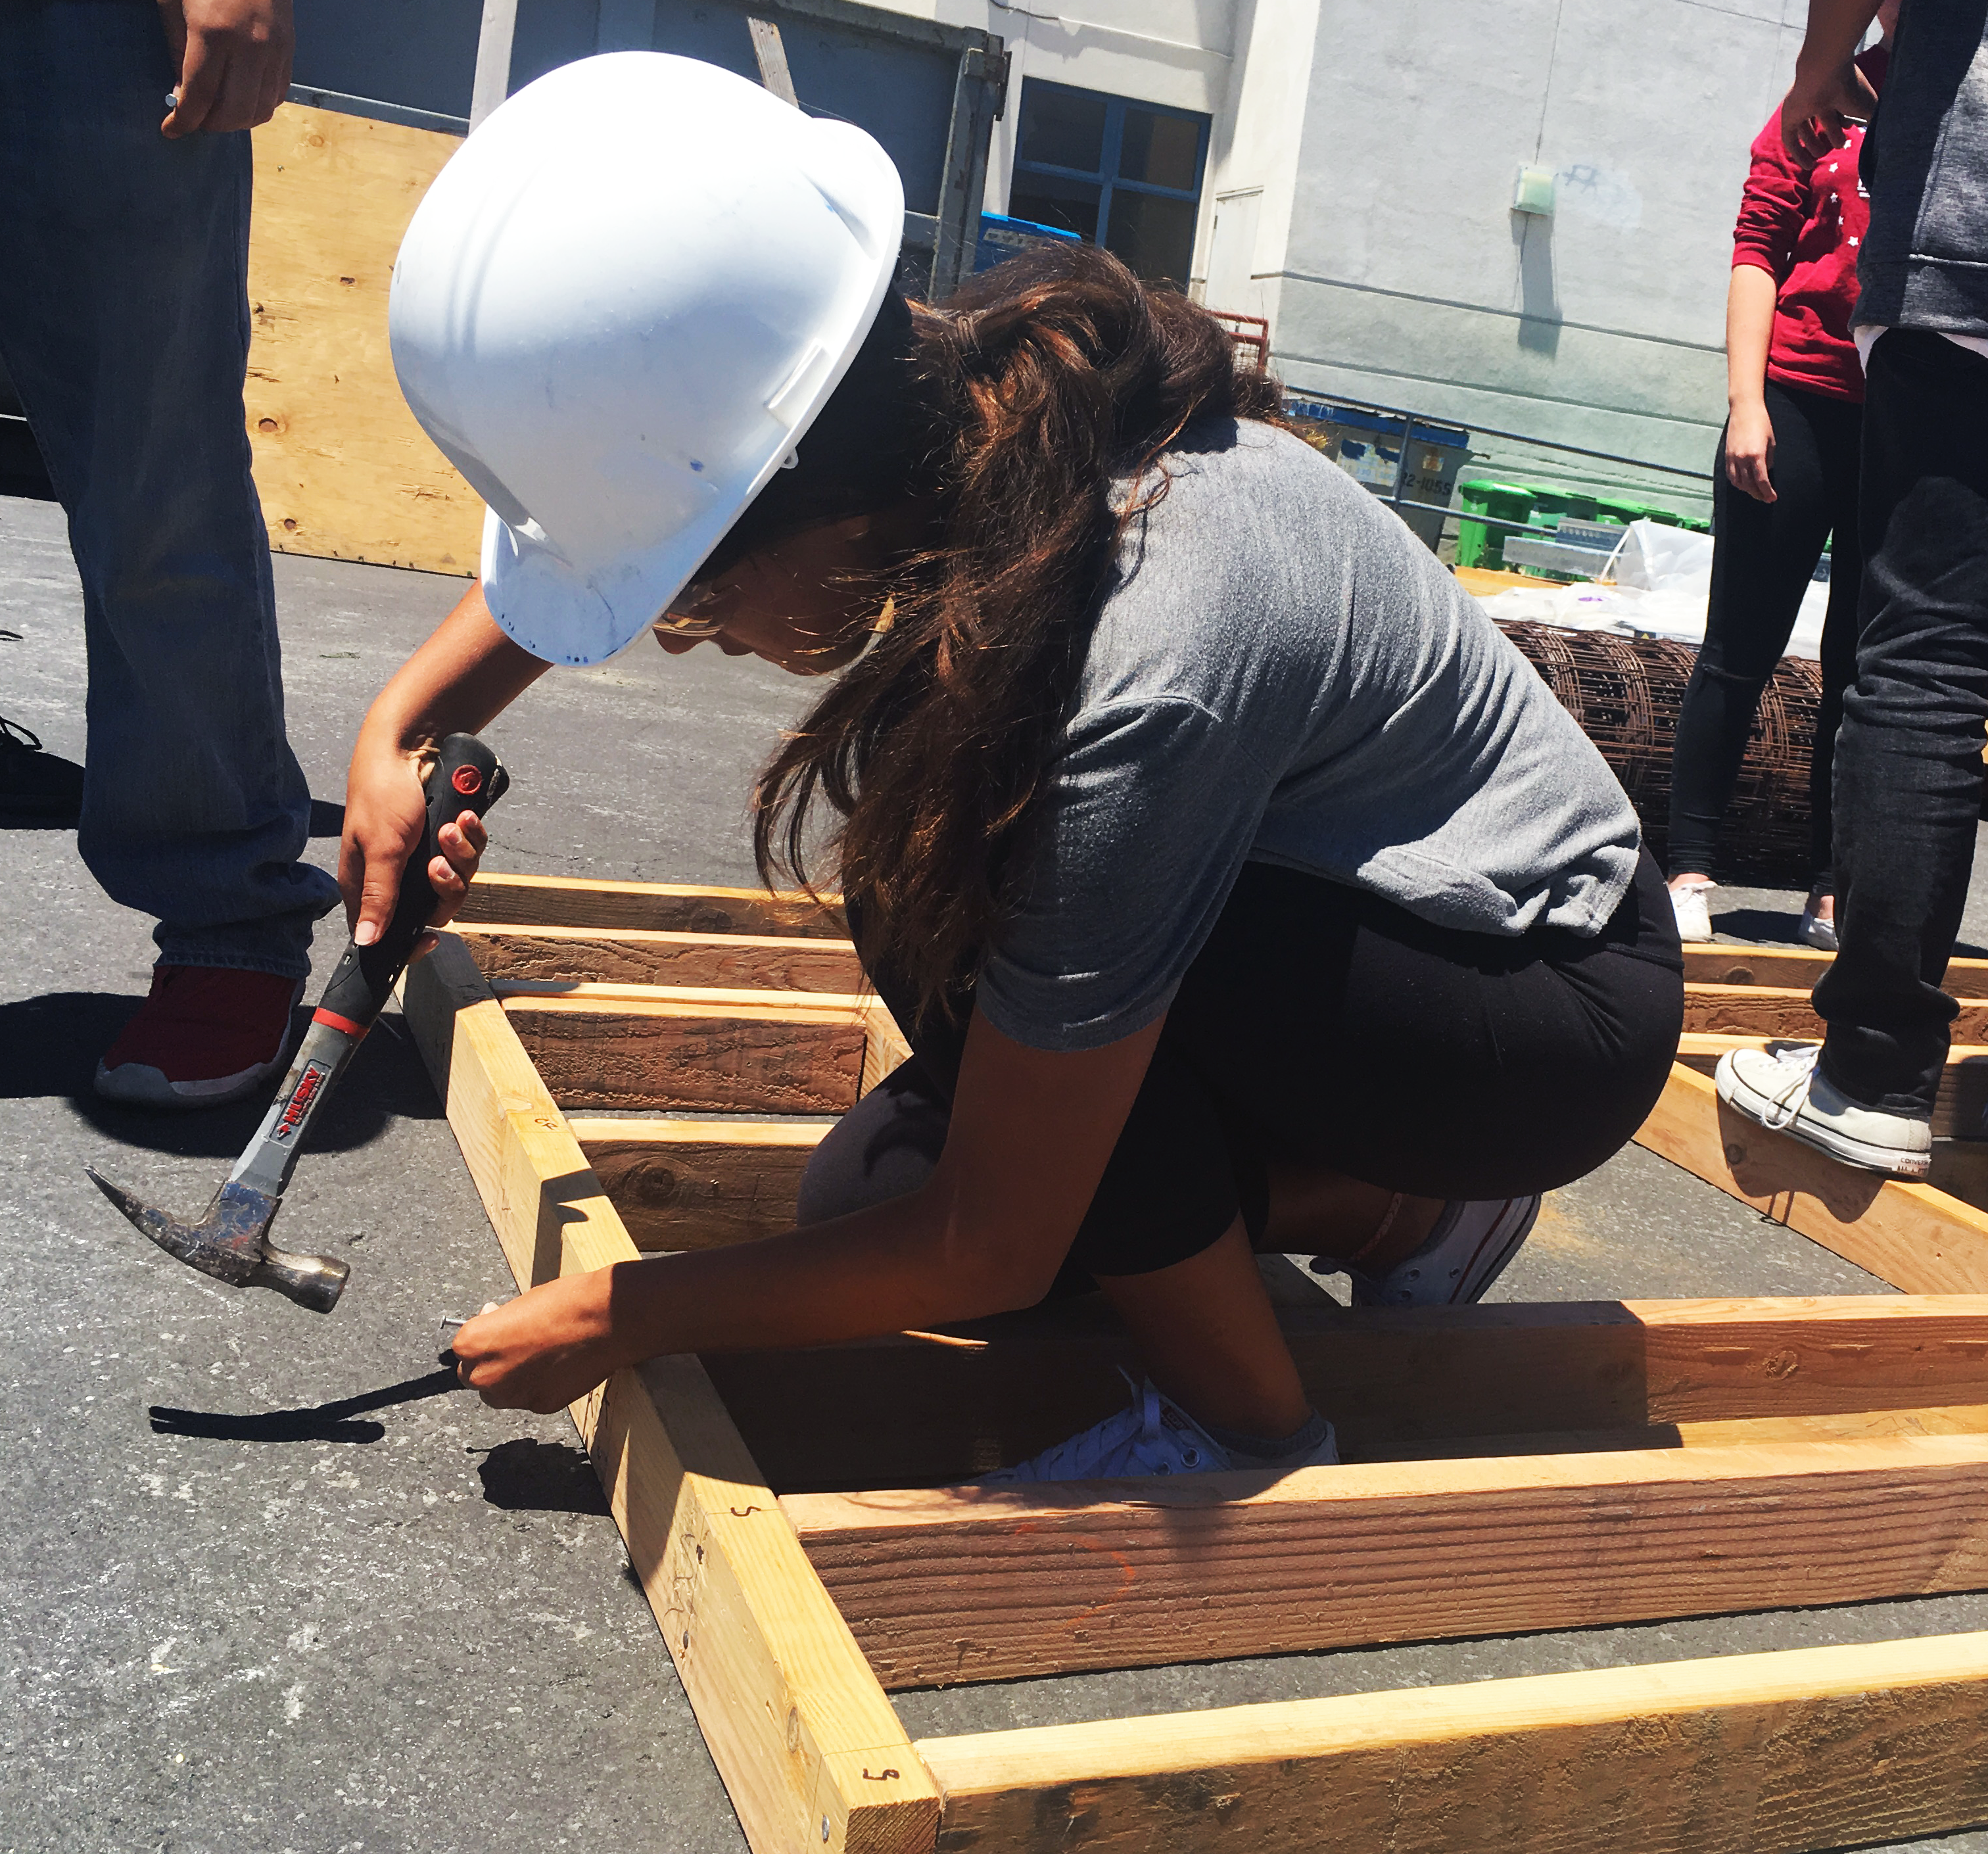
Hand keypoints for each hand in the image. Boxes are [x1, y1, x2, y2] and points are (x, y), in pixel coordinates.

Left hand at [157, 0, 293, 137]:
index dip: (184, 120)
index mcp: (213, 32)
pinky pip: (276, 96)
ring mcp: (274, 51)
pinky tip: (240, 98)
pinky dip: (256, 106)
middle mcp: (249, 47)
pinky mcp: (289, 52)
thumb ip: (177, 48)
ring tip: (218, 113)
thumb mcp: (175, 4)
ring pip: (260, 110)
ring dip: (237, 121)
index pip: (199, 95)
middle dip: (211, 125)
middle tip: (195, 120)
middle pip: (234, 112)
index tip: (170, 130)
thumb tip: (182, 95)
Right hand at [339, 738, 486, 957]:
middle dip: (446, 885)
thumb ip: (378, 895)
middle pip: (435, 908)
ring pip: (458, 879)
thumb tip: (365, 941)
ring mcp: (425, 856)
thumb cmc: (383, 793)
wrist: (411, 746)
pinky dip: (472, 837)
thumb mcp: (382, 847)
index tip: (430, 940)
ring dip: (461, 854)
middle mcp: (399, 874)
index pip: (388, 931)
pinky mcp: (448, 838)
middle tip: (438, 861)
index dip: (410, 940)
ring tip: (452, 827)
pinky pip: (471, 853)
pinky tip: (465, 817)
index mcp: (369, 883)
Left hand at [450, 1270, 626, 1411]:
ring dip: (510, 1379)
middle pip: (474, 1376)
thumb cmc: (565, 1303)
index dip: (484, 1336)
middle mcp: (486, 1376)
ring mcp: (513, 1395)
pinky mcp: (540, 1406)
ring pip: (500, 1393)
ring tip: (537, 1357)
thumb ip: (498, 1326)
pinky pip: (529, 1398)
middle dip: (490, 1362)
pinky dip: (538, 1386)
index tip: (498, 1326)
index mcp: (473, 1344)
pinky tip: (556, 1367)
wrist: (606, 1320)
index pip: (462, 1348)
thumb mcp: (519, 1305)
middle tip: (515, 1346)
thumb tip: (494, 1333)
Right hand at [1726, 399, 1777, 503]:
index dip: (1767, 492)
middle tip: (1765, 498)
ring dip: (1747, 490)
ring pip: (1738, 482)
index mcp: (1756, 455)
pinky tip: (1743, 483)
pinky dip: (1737, 482)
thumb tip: (1766, 471)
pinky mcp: (1727, 455)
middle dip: (1758, 493)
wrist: (1744, 409)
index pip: (1762, 480)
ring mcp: (1732, 458)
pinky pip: (1731, 475)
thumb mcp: (1771, 441)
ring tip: (1755, 492)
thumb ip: (1769, 459)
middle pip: (1749, 485)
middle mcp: (1743, 459)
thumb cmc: (1761, 422)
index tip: (1772, 498)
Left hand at [1779, 57, 1877, 162]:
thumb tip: (1876, 132)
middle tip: (1837, 145)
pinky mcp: (1788, 117)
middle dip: (1829, 133)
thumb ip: (1871, 119)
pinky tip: (1807, 166)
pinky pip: (1791, 139)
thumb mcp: (1867, 106)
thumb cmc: (1848, 88)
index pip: (1840, 106)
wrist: (1823, 75)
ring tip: (1821, 155)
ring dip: (1813, 143)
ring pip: (1806, 128)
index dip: (1844, 120)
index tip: (1851, 128)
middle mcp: (1819, 96)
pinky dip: (1799, 153)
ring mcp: (1802, 106)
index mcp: (1837, 89)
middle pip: (1822, 117)